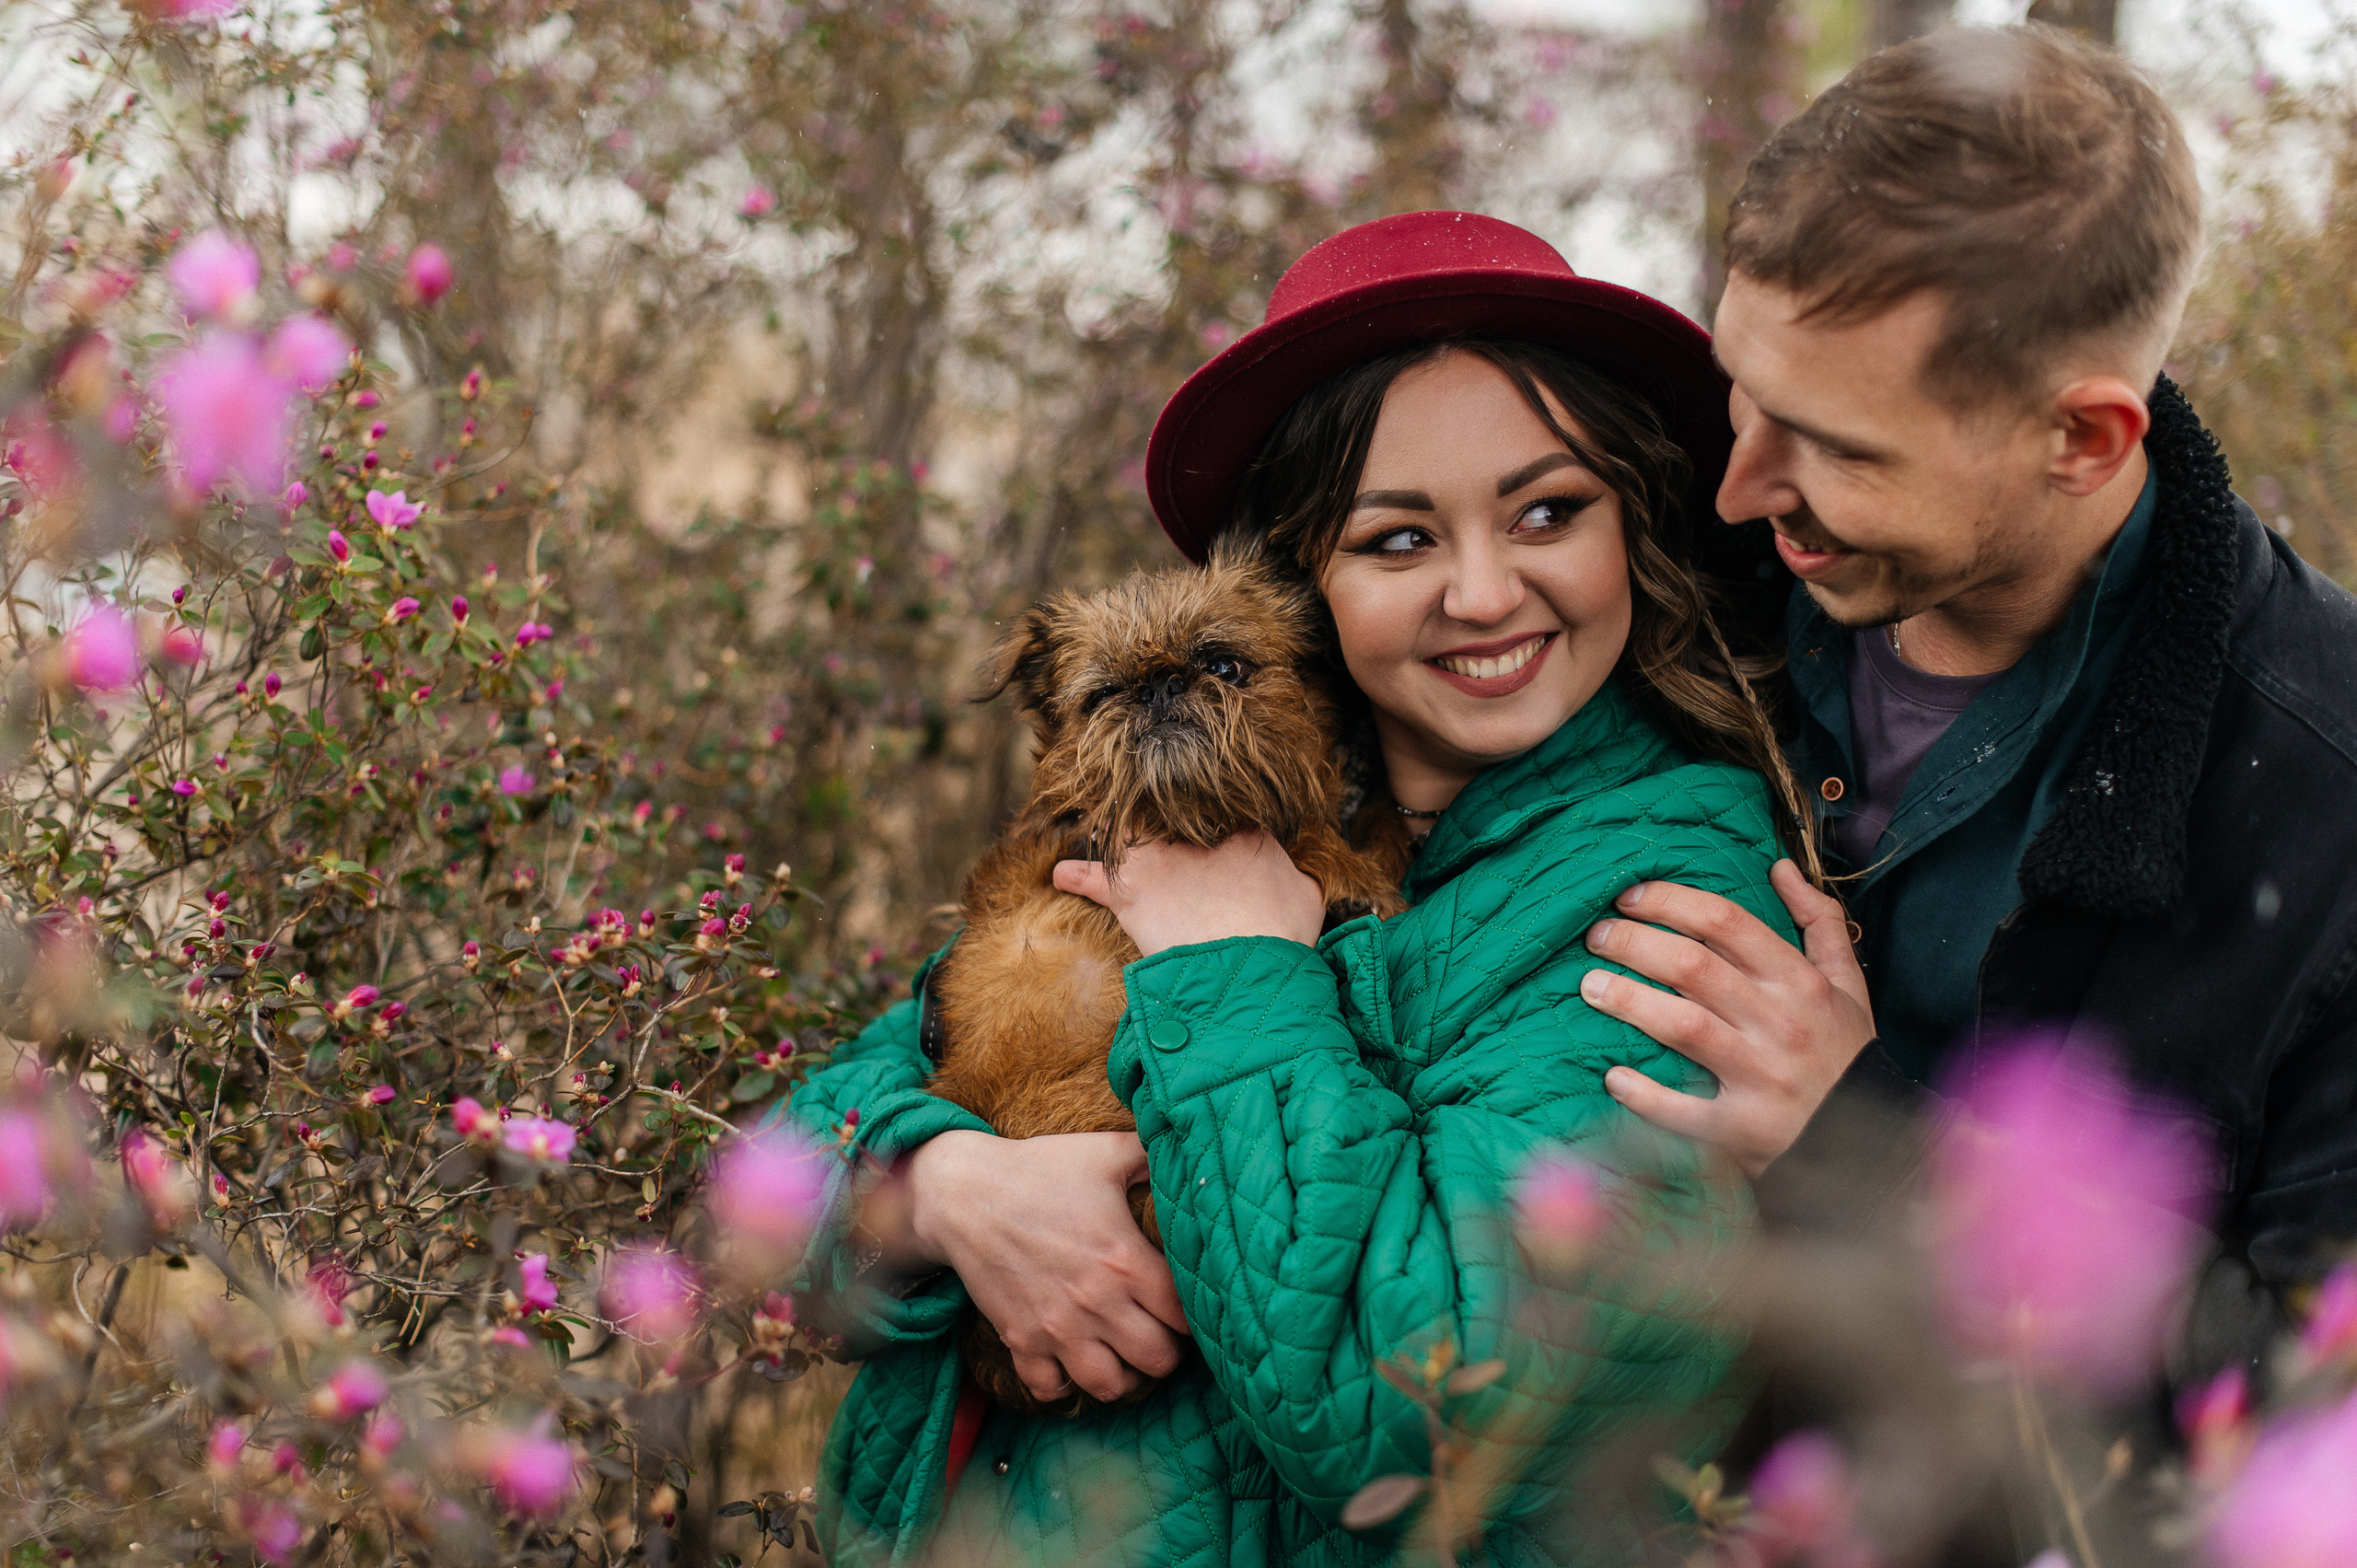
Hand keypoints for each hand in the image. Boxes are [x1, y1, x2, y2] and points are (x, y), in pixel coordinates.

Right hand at [901, 1129, 1188, 1402]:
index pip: (1184, 1316)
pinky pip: (1051, 1389)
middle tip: (1159, 1335)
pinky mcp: (1021, 1340)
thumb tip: (1188, 1153)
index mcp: (1127, 1261)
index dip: (1194, 1316)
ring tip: (1122, 1356)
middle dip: (1166, 1352)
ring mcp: (1057, 1328)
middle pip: (1157, 1360)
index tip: (1184, 1309)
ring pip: (1110, 1386)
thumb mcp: (1105, 1153)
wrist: (965, 1194)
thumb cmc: (1040, 1169)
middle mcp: (1097, 1303)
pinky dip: (1064, 1384)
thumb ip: (1154, 1156)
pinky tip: (1070, 1362)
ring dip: (1123, 1375)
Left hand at [1053, 831, 1323, 957]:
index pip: (1221, 811)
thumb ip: (1303, 877)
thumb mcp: (1308, 898)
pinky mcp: (1131, 889)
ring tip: (1100, 826)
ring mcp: (1160, 859)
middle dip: (1159, 814)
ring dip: (1114, 830)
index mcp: (1244, 832)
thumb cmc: (1281, 935)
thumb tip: (1303, 874)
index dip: (1211, 819)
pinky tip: (1062, 875)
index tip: (1204, 829)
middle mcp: (1196, 835)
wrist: (1247, 966)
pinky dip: (1077, 876)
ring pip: (1129, 831)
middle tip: (1150, 818)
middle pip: (1170, 813)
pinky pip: (1094, 876)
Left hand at [1580, 859, 1873, 1179]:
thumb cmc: (1844, 1051)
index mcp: (1800, 983)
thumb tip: (1780, 867)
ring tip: (1589, 986)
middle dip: (1633, 944)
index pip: (1726, 922)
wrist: (1872, 1139)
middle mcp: (1780, 1024)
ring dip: (1629, 1001)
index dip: (1670, 902)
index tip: (1628, 898)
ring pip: (1683, 1026)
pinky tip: (1613, 1076)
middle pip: (1693, 967)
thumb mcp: (1846, 983)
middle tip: (1596, 937)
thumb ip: (1819, 921)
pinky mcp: (1745, 1129)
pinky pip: (1685, 1110)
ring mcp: (1762, 1077)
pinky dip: (1644, 1095)